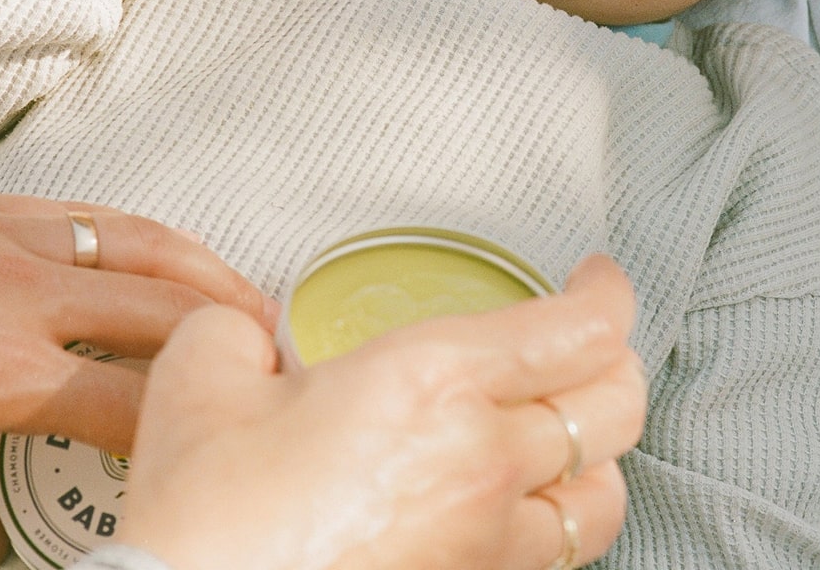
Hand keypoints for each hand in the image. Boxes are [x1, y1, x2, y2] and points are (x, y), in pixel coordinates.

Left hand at [0, 185, 274, 564]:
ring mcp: (10, 236)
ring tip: (248, 294)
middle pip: (164, 308)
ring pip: (144, 242)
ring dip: (208, 270)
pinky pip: (97, 210)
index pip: (127, 402)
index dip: (187, 425)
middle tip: (275, 356)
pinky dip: (147, 232)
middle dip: (231, 332)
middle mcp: (22, 292)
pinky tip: (162, 247)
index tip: (218, 442)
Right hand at [122, 254, 645, 569]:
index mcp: (436, 381)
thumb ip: (236, 330)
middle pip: (618, 403)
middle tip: (589, 339)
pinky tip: (522, 507)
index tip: (596, 278)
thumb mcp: (202, 379)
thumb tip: (250, 336)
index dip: (607, 293)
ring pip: (606, 494)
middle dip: (618, 358)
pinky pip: (558, 559)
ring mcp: (490, 544)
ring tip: (568, 428)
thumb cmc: (208, 523)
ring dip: (600, 451)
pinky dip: (561, 521)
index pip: (579, 328)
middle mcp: (485, 461)